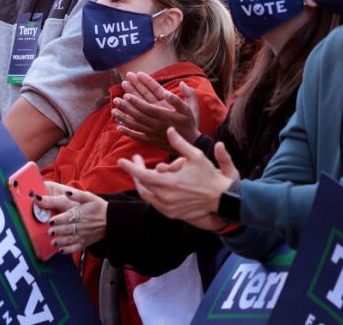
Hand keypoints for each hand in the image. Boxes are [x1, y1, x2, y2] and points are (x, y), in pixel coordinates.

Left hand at [36, 182, 107, 254]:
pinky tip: (61, 250)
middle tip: (49, 232)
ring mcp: (83, 235)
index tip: (51, 221)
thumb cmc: (98, 207)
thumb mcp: (89, 197)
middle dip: (58, 231)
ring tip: (53, 242)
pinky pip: (75, 248)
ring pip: (70, 240)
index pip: (68, 217)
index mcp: (80, 214)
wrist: (111, 219)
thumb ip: (76, 195)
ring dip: (61, 241)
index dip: (59, 219)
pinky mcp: (84, 243)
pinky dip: (68, 250)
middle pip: (67, 229)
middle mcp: (81, 226)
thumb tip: (66, 191)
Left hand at [111, 72, 199, 149]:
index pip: (148, 107)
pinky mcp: (151, 141)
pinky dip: (128, 132)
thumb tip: (181, 84)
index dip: (136, 102)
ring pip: (136, 125)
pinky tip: (119, 127)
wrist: (190, 144)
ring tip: (113, 110)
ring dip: (124, 117)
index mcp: (166, 115)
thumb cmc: (189, 124)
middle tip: (115, 99)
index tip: (126, 95)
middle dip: (126, 107)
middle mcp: (157, 125)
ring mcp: (153, 133)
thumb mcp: (191, 108)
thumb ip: (188, 95)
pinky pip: (138, 136)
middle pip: (138, 115)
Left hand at [118, 128, 238, 223]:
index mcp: (169, 183)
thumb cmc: (209, 175)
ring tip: (141, 171)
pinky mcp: (171, 214)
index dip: (130, 168)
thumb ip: (179, 143)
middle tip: (135, 161)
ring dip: (142, 183)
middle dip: (135, 173)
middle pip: (142, 185)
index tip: (121, 160)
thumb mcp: (196, 155)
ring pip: (146, 195)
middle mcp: (166, 198)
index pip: (143, 176)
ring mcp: (168, 208)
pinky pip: (154, 203)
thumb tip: (168, 129)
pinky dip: (151, 193)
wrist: (221, 199)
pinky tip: (152, 183)